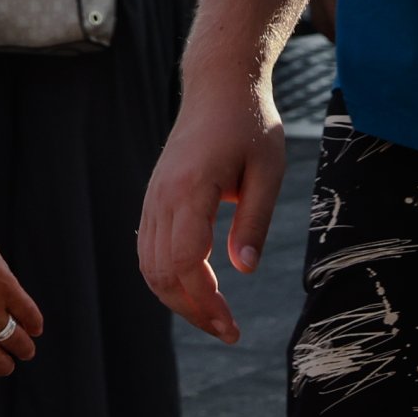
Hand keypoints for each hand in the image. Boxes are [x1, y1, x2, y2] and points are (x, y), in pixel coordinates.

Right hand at [135, 74, 287, 343]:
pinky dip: (166, 277)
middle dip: (191, 310)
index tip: (231, 328)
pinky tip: (196, 287)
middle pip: (161, 272)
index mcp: (191, 188)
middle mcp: (163, 195)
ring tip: (213, 316)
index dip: (205, 303)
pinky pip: (148, 248)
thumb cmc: (249, 123)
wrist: (218, 85)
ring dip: (177, 298)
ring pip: (148, 265)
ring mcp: (154, 196)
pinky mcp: (155, 197)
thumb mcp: (268, 170)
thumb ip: (255, 220)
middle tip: (228, 331)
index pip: (185, 262)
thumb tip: (243, 269)